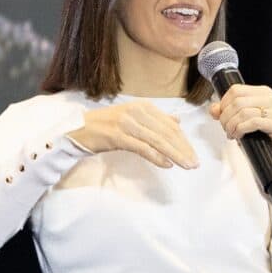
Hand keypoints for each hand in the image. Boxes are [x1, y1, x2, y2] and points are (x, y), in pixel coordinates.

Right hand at [67, 101, 198, 168]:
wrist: (77, 129)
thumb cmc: (106, 126)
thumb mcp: (133, 118)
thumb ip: (155, 120)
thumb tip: (177, 121)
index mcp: (143, 107)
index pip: (170, 125)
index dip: (183, 140)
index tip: (193, 154)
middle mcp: (137, 111)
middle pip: (166, 132)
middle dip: (182, 148)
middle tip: (194, 163)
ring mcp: (127, 123)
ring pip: (157, 140)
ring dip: (174, 154)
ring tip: (186, 165)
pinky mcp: (117, 135)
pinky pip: (142, 147)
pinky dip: (156, 156)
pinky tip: (167, 164)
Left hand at [209, 84, 271, 159]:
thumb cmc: (261, 135)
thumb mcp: (241, 120)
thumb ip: (227, 112)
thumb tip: (214, 109)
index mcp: (263, 93)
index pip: (236, 90)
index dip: (224, 103)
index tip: (221, 116)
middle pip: (238, 102)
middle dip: (226, 117)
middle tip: (226, 128)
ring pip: (244, 112)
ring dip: (232, 125)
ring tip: (231, 134)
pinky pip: (254, 122)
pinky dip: (241, 129)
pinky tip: (239, 136)